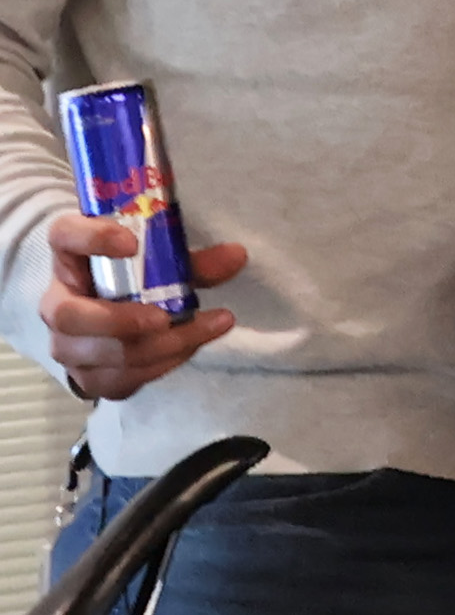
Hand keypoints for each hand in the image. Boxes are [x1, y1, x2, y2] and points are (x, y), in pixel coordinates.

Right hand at [36, 211, 241, 402]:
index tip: (131, 243)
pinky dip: (160, 365)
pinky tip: (189, 347)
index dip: (91, 238)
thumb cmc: (136, 284)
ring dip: (156, 346)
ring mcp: (67, 345)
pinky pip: (118, 378)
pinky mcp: (87, 377)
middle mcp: (58, 303)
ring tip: (203, 329)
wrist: (115, 328)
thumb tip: (236, 255)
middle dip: (117, 320)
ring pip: (99, 354)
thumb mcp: (161, 265)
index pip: (64, 235)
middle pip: (68, 316)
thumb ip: (195, 262)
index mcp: (71, 258)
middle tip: (163, 318)